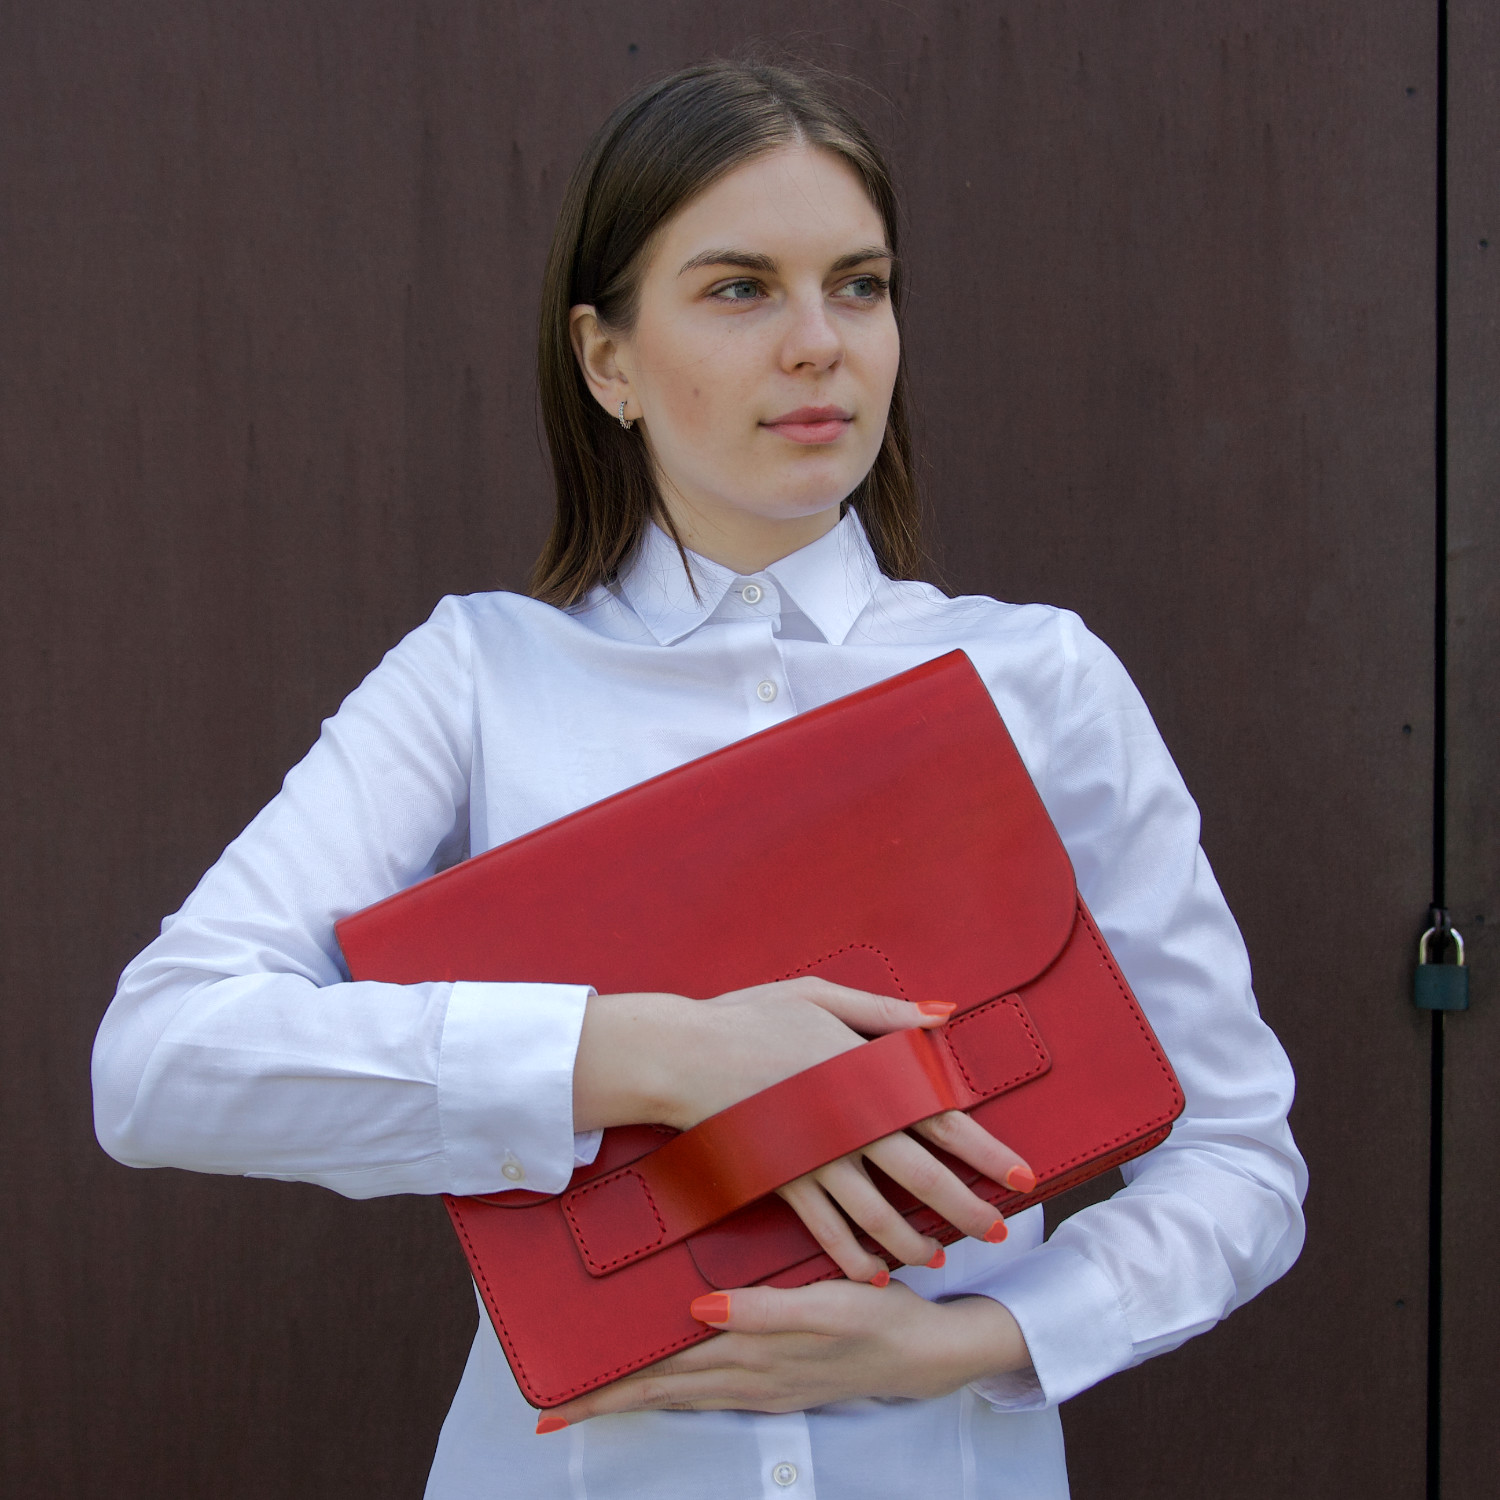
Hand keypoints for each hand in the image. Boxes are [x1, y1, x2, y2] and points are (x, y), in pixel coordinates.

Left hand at [537, 1280, 1030, 1426]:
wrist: (929, 1351)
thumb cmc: (878, 1317)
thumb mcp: (827, 1304)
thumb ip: (765, 1309)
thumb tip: (699, 1311)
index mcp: (750, 1359)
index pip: (663, 1377)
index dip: (610, 1389)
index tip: (558, 1402)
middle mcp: (748, 1379)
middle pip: (663, 1393)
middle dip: (607, 1403)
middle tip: (553, 1413)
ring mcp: (763, 1386)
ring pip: (684, 1395)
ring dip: (637, 1399)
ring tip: (594, 1402)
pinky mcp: (779, 1380)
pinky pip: (711, 1392)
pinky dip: (677, 1392)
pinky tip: (669, 1384)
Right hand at [573, 978, 1034, 1279]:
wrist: (683, 1056)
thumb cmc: (751, 1016)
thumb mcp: (820, 996)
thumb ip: (885, 1010)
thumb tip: (945, 1014)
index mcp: (866, 1075)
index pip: (942, 1119)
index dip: (986, 1151)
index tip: (1023, 1177)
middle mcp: (849, 1125)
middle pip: (922, 1177)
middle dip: (966, 1209)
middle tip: (997, 1232)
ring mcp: (816, 1159)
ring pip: (878, 1215)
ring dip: (914, 1241)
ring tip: (939, 1258)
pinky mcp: (784, 1180)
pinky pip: (825, 1229)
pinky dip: (852, 1258)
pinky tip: (872, 1274)